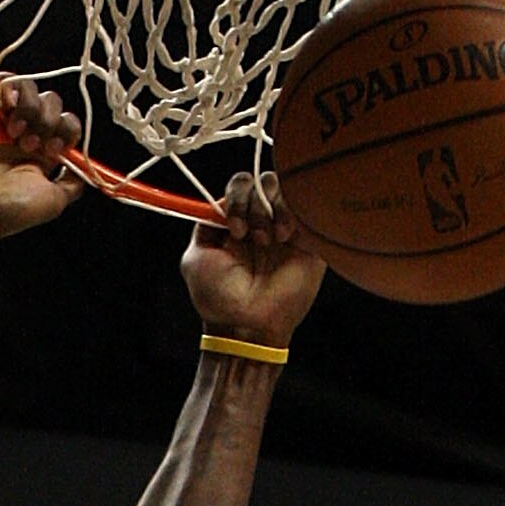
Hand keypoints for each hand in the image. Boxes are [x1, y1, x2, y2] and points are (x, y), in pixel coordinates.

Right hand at [0, 78, 85, 245]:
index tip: (54, 149)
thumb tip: (86, 168)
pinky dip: (10, 88)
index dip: (67, 129)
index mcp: (42, 152)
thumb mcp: (54, 202)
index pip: (67, 122)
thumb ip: (73, 183)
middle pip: (52, 102)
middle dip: (47, 121)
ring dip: (30, 109)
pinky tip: (7, 107)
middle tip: (30, 146)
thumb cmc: (10, 210)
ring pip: (30, 89)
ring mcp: (3, 120)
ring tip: (15, 134)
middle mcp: (25, 132)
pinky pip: (3, 81)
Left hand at [181, 171, 324, 350]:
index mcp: (237, 222)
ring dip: (269, 209)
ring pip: (282, 187)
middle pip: (261, 180)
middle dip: (251, 203)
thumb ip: (204, 223)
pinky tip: (284, 237)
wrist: (248, 325)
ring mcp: (287, 227)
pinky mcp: (309, 237)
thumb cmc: (218, 299)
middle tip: (247, 235)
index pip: (241, 185)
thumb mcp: (196, 258)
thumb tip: (217, 202)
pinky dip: (290, 212)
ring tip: (268, 241)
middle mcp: (263, 220)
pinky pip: (305, 203)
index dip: (236, 197)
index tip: (232, 228)